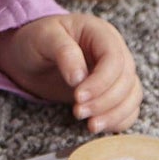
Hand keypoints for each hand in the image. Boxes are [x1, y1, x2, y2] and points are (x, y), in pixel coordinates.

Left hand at [0, 13, 143, 134]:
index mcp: (101, 33)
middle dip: (105, 101)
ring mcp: (115, 73)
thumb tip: (80, 78)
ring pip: (131, 96)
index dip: (100, 81)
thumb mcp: (44, 37)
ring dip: (114, 114)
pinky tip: (99, 126)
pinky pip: (128, 108)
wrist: (27, 56)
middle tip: (78, 112)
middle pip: (126, 80)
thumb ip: (64, 52)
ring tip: (90, 125)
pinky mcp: (111, 92)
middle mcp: (114, 52)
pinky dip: (118, 120)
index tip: (78, 96)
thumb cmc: (35, 40)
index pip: (114, 59)